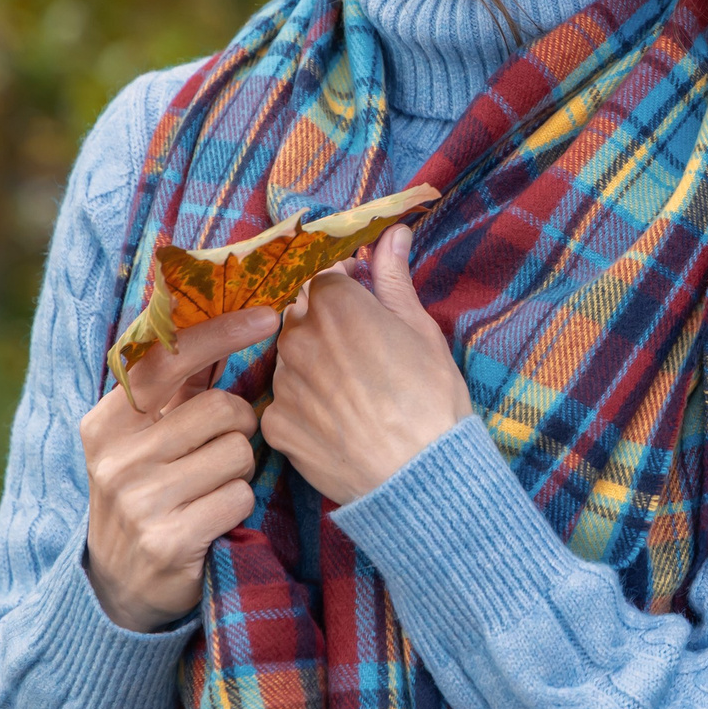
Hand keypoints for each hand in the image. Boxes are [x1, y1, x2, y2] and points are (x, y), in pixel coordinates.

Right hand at [79, 307, 276, 632]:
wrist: (118, 586)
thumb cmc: (146, 491)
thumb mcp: (144, 438)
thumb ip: (179, 385)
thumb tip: (229, 315)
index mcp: (106, 423)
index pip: (169, 359)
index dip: (222, 332)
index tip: (268, 315)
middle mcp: (116, 459)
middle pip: (222, 409)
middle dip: (239, 426)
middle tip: (220, 447)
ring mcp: (139, 502)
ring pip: (238, 453)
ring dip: (240, 470)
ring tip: (210, 486)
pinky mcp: (169, 540)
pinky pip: (240, 497)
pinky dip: (239, 504)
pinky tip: (212, 518)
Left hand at [266, 223, 472, 506]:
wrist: (419, 476)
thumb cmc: (431, 400)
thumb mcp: (422, 331)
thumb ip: (394, 279)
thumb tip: (393, 232)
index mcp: (336, 305)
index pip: (326, 280)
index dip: (348, 292)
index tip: (368, 311)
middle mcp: (298, 337)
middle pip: (303, 317)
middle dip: (328, 328)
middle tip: (366, 359)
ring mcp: (282, 382)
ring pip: (292, 360)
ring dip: (314, 367)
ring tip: (356, 396)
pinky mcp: (276, 423)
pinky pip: (285, 403)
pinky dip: (307, 408)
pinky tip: (339, 423)